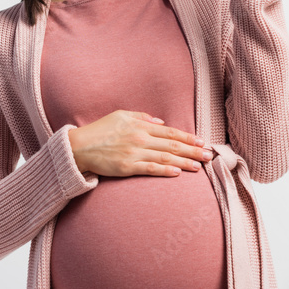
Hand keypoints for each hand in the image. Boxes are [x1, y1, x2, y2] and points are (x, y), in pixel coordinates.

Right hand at [67, 110, 213, 177]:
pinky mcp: (127, 167)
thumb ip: (142, 117)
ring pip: (165, 157)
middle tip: (208, 156)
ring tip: (199, 166)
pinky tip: (177, 172)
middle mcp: (140, 138)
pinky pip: (150, 169)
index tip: (202, 142)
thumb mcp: (120, 115)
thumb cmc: (100, 130)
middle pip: (172, 145)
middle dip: (192, 151)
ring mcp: (134, 153)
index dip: (188, 137)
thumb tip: (161, 122)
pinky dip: (165, 170)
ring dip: (184, 162)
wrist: (79, 146)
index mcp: (140, 125)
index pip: (170, 132)